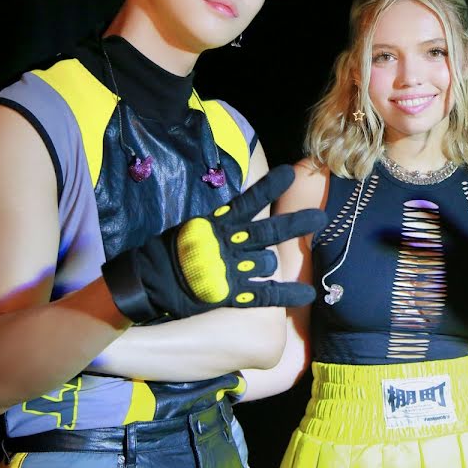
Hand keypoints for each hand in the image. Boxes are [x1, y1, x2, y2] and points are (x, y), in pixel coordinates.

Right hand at [103, 164, 326, 322]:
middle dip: (296, 223)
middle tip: (321, 216)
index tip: (290, 173)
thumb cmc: (169, 252)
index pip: (247, 201)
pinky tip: (307, 294)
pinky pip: (263, 294)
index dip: (269, 187)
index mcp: (216, 223)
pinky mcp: (228, 291)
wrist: (146, 282)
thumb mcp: (193, 226)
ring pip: (267, 261)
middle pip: (269, 230)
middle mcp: (226, 243)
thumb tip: (238, 206)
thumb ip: (218, 219)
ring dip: (271, 262)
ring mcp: (228, 267)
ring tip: (268, 264)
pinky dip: (286, 294)